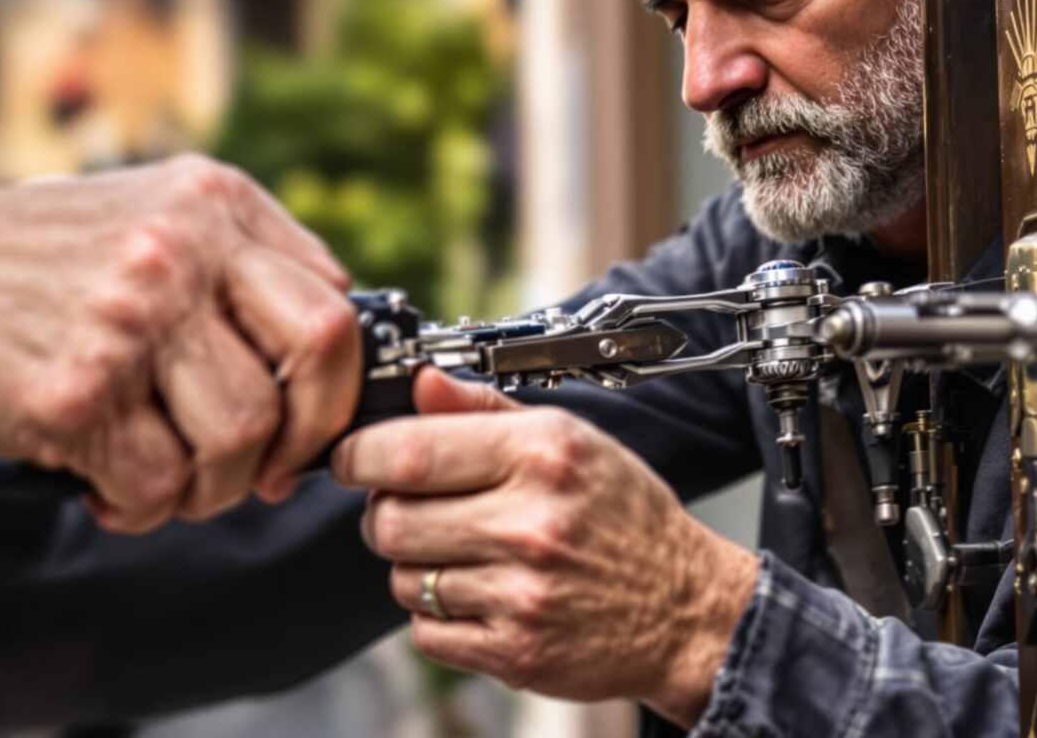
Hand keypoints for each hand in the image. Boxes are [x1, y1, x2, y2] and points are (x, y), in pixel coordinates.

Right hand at [0, 155, 360, 531]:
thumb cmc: (66, 259)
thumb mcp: (170, 216)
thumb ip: (257, 269)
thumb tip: (339, 371)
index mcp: (217, 206)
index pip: (333, 312)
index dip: (333, 391)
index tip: (306, 428)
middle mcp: (179, 254)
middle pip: (301, 379)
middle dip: (287, 446)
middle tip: (255, 472)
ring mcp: (126, 321)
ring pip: (236, 439)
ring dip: (211, 485)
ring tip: (168, 477)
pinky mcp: (73, 391)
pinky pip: (155, 481)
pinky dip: (143, 505)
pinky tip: (110, 486)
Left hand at [331, 369, 758, 726]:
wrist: (685, 610)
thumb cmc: (625, 517)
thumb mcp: (571, 440)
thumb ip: (485, 410)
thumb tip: (420, 384)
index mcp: (543, 454)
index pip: (409, 452)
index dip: (359, 454)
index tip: (350, 457)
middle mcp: (532, 523)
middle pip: (392, 520)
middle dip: (382, 513)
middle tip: (406, 508)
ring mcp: (523, 594)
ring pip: (404, 579)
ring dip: (416, 566)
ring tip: (462, 554)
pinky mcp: (516, 653)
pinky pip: (427, 633)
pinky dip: (438, 616)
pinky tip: (479, 596)